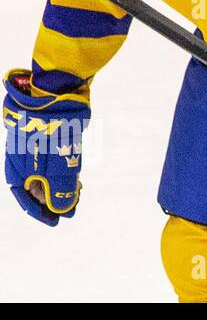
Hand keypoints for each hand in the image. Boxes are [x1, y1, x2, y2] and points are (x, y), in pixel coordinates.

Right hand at [3, 68, 87, 225]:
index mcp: (15, 170)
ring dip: (60, 185)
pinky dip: (63, 170)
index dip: (40, 212)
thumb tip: (62, 210)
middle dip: (53, 200)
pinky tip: (76, 175)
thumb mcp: (57, 168)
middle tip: (72, 209)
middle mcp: (21, 160)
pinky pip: (52, 160)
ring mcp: (34, 147)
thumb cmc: (51, 135)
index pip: (25, 198)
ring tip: (77, 193)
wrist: (53, 96)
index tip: (56, 223)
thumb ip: (59, 191)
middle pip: (36, 187)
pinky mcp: (47, 137)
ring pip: (45, 173)